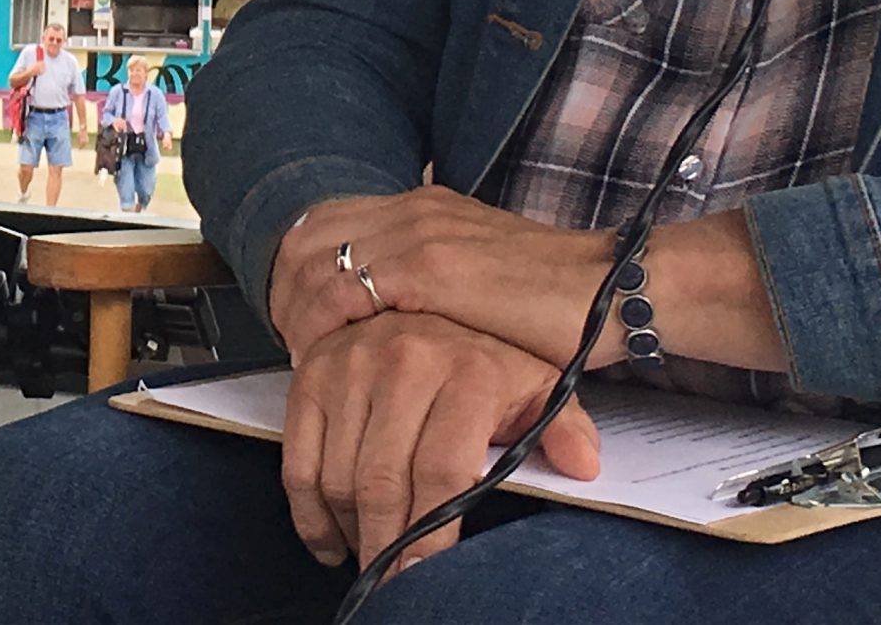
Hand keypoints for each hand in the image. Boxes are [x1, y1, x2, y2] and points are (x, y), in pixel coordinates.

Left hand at [271, 187, 610, 368]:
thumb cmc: (557, 298)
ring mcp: (418, 234)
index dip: (297, 268)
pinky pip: (343, 293)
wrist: (613, 289)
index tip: (298, 315)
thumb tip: (390, 310)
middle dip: (285, 291)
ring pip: (314, 262)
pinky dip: (322, 326)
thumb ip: (434, 277)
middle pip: (306, 236)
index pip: (325, 220)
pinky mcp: (429, 269)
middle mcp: (412, 208)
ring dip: (297, 311)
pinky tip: (327, 359)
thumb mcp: (479, 272)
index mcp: (424, 204)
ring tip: (304, 355)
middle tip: (290, 341)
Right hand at [282, 311, 599, 571]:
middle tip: (391, 581)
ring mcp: (350, 365)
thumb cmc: (483, 357)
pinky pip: (298, 460)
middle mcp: (403, 360)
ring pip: (339, 477)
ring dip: (349, 532)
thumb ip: (562, 426)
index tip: (422, 574)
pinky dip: (308, 511)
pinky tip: (329, 537)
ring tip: (370, 557)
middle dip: (385, 545)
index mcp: (465, 370)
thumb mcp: (535, 383)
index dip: (430, 534)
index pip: (441, 472)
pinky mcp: (311, 374)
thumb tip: (583, 464)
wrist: (427, 299)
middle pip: (382, 482)